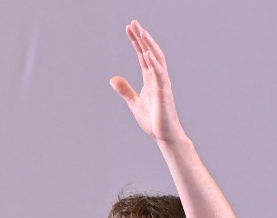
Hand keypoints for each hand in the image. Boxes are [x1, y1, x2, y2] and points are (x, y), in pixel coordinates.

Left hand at [110, 21, 184, 144]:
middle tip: (133, 23)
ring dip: (148, 45)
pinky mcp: (163, 92)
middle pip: (150, 52)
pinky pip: (159, 74)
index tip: (129, 28)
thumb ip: (125, 90)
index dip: (136, 41)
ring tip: (141, 32)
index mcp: (150, 79)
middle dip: (142, 37)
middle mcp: (157, 77)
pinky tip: (146, 52)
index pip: (142, 55)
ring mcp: (162, 83)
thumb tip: (112, 79)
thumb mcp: (134, 103)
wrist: (165, 136)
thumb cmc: (153, 120)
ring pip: (156, 59)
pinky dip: (153, 63)